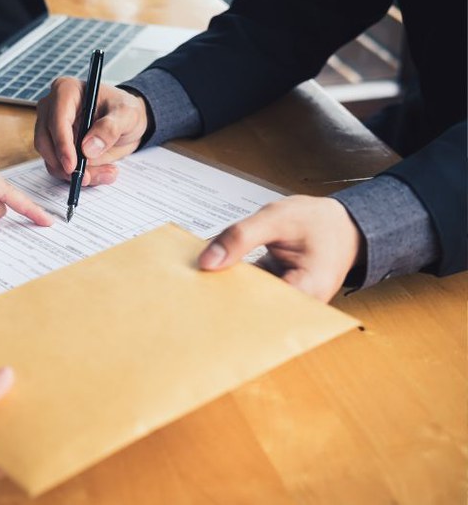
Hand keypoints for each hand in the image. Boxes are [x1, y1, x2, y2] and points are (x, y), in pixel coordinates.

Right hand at [34, 77, 148, 185]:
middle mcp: (52, 109)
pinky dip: (78, 176)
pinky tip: (99, 174)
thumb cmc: (124, 111)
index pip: (56, 119)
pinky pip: (59, 168)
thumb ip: (110, 128)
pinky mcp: (56, 149)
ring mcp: (51, 130)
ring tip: (105, 173)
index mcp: (66, 91)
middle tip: (87, 177)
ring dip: (75, 174)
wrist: (126, 123)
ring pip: (51, 159)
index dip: (62, 144)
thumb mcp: (127, 115)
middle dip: (64, 164)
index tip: (72, 165)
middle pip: (45, 141)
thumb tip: (88, 148)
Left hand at [198, 196, 362, 301]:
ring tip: (196, 284)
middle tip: (191, 292)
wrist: (341, 225)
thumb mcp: (277, 217)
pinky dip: (232, 283)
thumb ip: (241, 237)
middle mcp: (297, 304)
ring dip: (224, 291)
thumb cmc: (319, 222)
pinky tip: (211, 277)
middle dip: (222, 300)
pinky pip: (247, 294)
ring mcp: (284, 301)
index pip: (262, 312)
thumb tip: (207, 261)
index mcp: (308, 290)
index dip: (229, 307)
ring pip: (246, 304)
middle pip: (252, 312)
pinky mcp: (273, 294)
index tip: (201, 300)